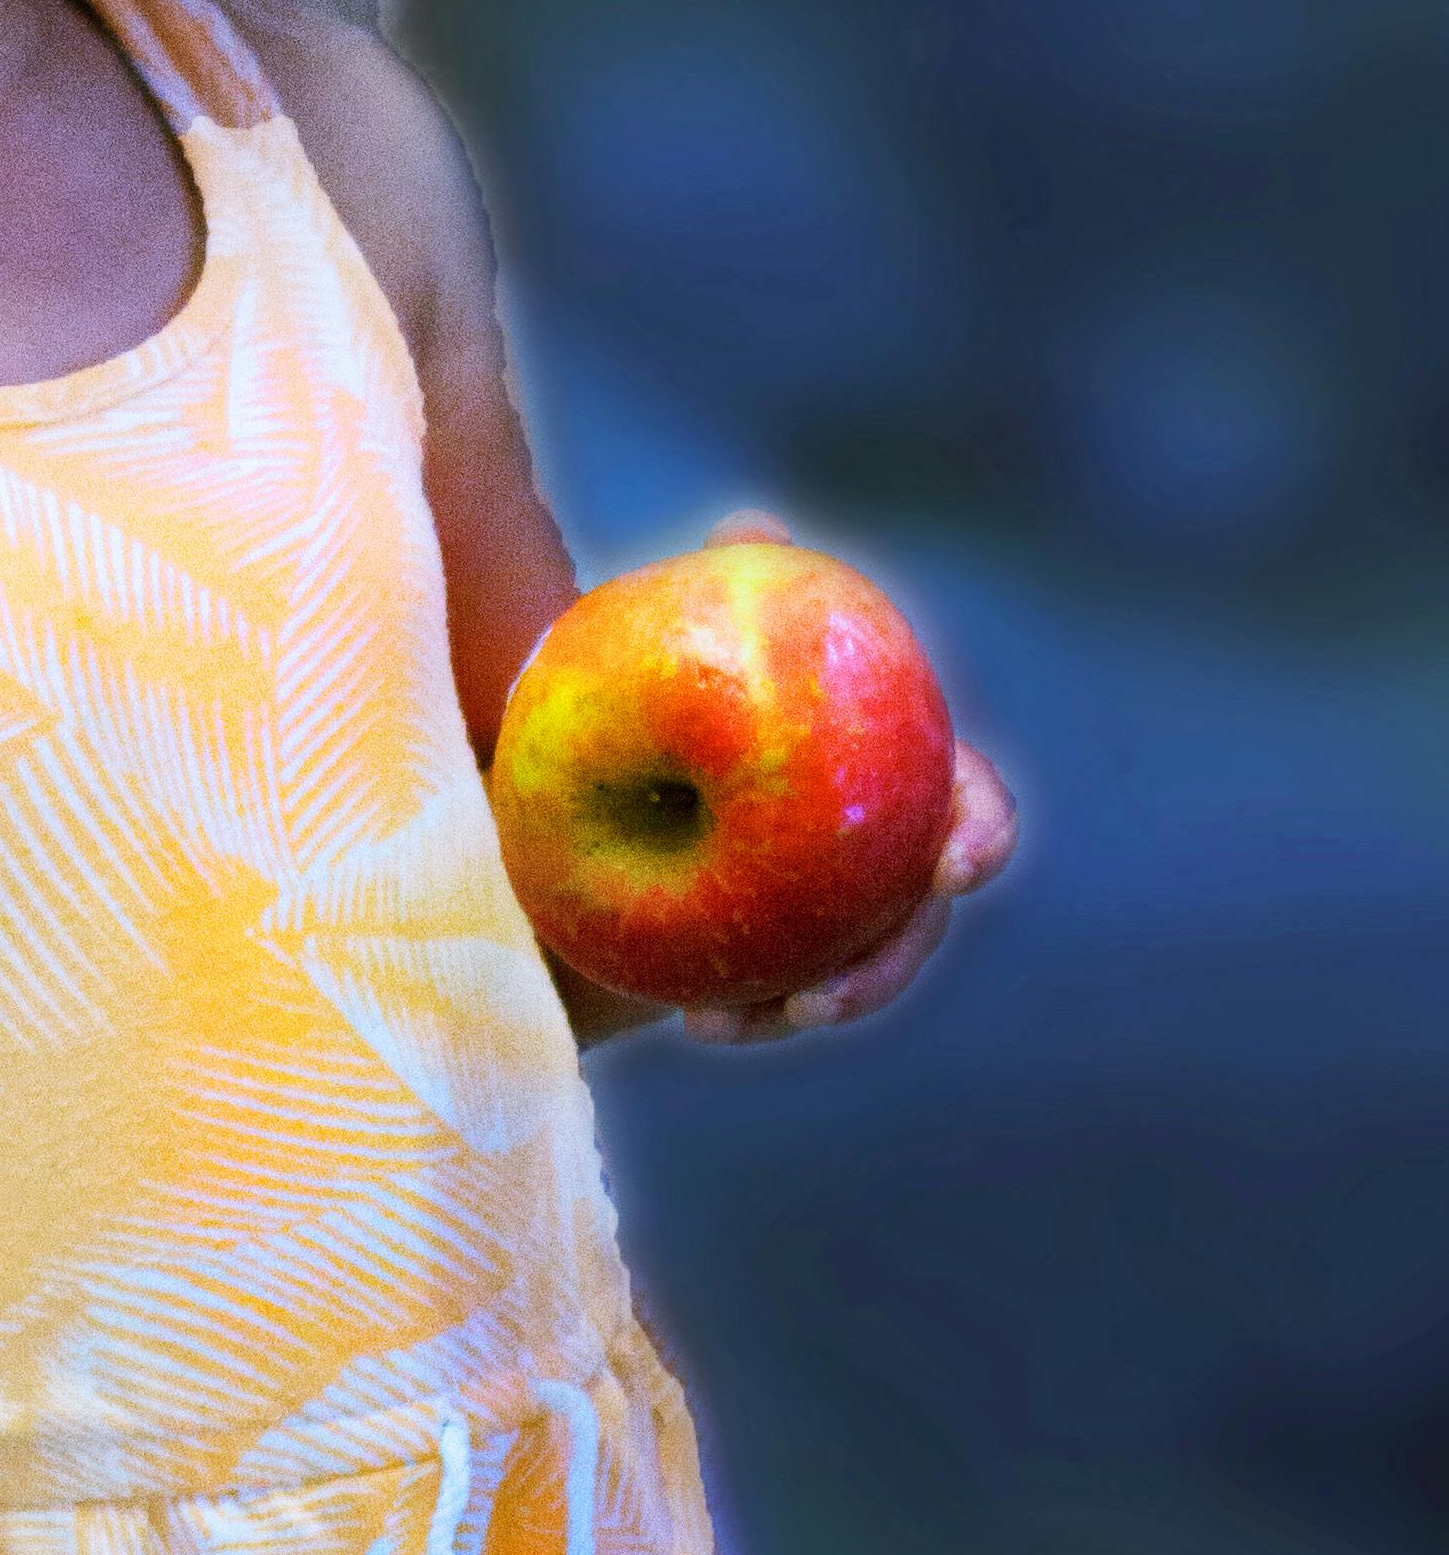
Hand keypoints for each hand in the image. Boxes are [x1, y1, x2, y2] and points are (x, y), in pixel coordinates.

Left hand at [676, 508, 1017, 1047]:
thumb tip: (751, 529)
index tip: (957, 867)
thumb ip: (720, 594)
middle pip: (913, 919)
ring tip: (749, 1020)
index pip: (961, 801)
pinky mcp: (776, 966)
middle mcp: (873, 851)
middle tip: (825, 996)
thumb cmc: (646, 692)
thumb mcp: (670, 644)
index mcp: (883, 769)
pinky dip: (752, 1018)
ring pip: (851, 976)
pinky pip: (778, 1006)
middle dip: (887, 963)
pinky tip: (704, 1024)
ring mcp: (829, 917)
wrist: (576, 779)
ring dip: (813, 1005)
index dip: (977, 834)